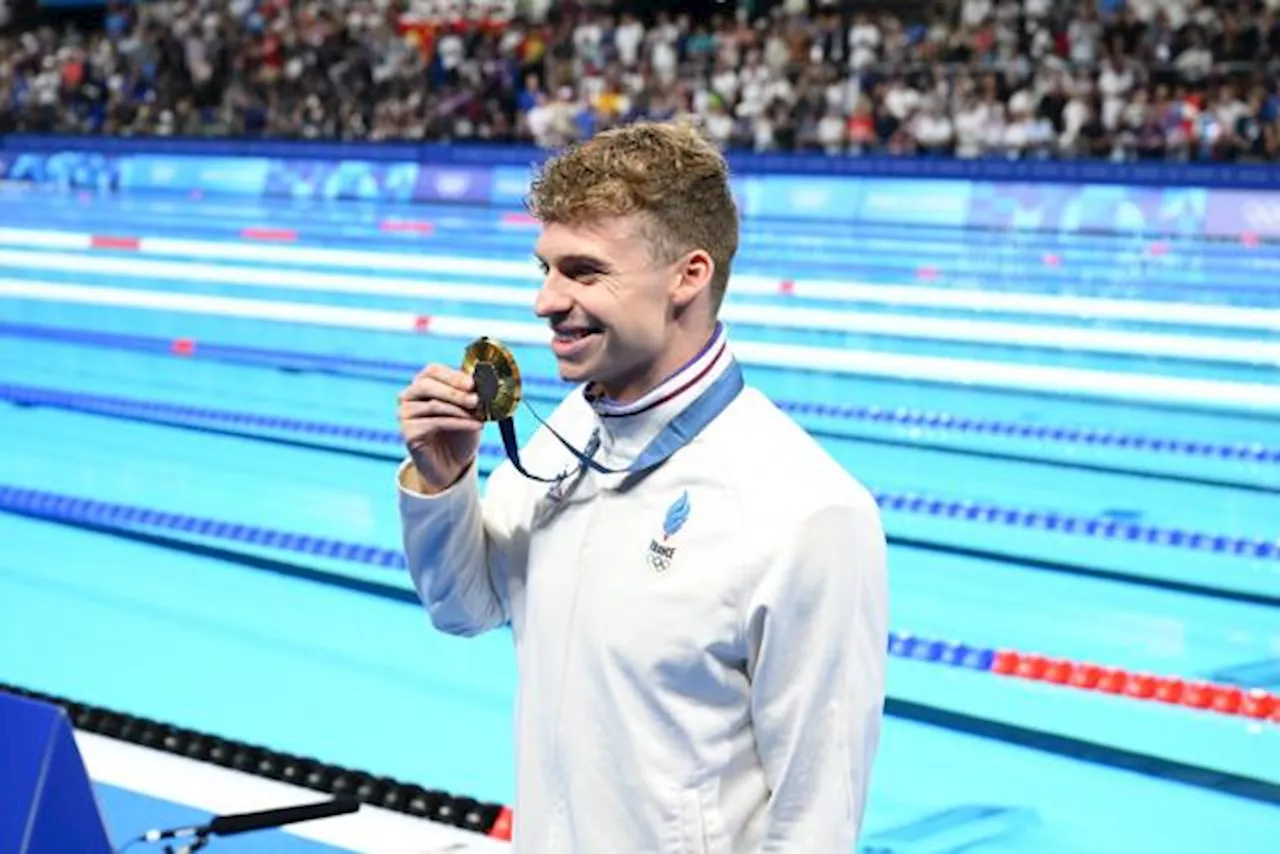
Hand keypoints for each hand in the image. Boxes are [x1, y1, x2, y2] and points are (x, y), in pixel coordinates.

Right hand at [398, 364, 483, 493]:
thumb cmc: (461, 432)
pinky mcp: (408, 432)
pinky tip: (476, 426)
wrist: (452, 465)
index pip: (432, 370)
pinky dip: (459, 423)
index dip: (452, 376)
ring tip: (480, 415)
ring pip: (433, 405)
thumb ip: (471, 395)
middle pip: (426, 385)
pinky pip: (435, 423)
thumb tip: (482, 384)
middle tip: (475, 399)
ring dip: (460, 410)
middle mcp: (409, 396)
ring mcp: (405, 413)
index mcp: (423, 383)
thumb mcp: (469, 410)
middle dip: (454, 391)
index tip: (472, 383)